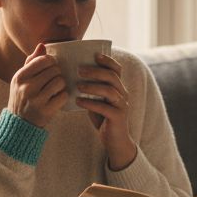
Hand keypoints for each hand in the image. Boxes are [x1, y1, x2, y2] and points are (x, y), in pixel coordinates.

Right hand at [7, 43, 66, 126]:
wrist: (20, 123)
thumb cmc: (23, 96)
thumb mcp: (21, 79)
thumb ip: (31, 61)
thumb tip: (42, 45)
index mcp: (20, 76)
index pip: (43, 60)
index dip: (51, 62)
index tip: (51, 67)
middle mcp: (27, 87)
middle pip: (54, 70)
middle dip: (57, 74)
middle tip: (53, 80)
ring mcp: (36, 99)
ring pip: (60, 81)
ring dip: (61, 85)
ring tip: (55, 89)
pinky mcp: (46, 110)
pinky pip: (63, 95)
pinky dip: (63, 96)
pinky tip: (56, 98)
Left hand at [77, 52, 136, 169]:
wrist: (115, 141)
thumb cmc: (104, 119)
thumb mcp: (98, 100)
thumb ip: (91, 89)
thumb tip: (73, 75)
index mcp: (119, 88)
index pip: (117, 69)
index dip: (108, 61)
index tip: (95, 55)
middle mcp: (123, 94)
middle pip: (112, 77)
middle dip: (95, 71)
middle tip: (79, 70)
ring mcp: (122, 106)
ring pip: (109, 90)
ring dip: (92, 86)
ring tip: (77, 86)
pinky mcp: (118, 117)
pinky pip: (104, 107)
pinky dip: (90, 103)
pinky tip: (78, 101)